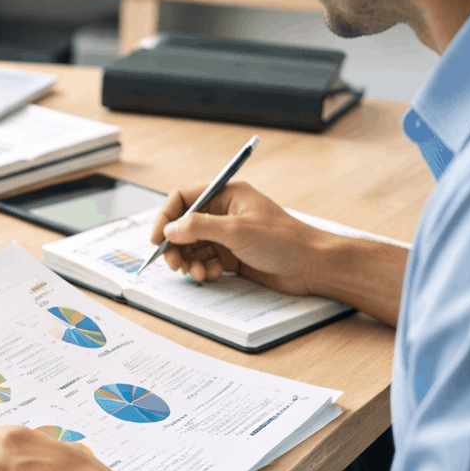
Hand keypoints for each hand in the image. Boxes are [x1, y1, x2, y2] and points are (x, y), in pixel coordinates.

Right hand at [150, 181, 323, 292]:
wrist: (312, 266)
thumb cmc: (285, 240)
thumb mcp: (237, 230)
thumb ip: (199, 227)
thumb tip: (170, 229)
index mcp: (226, 195)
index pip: (183, 198)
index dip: (166, 217)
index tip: (157, 239)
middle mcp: (224, 213)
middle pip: (184, 226)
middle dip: (176, 246)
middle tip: (174, 264)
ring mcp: (228, 235)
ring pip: (193, 247)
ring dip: (190, 261)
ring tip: (198, 273)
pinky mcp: (232, 256)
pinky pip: (206, 261)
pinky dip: (204, 270)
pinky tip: (213, 275)